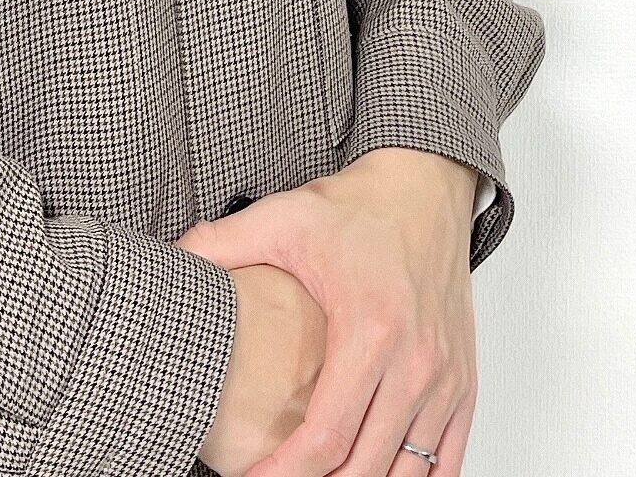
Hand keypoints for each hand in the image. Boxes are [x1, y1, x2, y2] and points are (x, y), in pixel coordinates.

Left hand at [179, 149, 479, 476]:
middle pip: (363, 468)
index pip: (324, 437)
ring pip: (408, 473)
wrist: (424, 186)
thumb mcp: (281, 217)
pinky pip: (449, 460)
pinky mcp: (464, 382)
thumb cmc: (358, 207)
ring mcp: (445, 378)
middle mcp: (416, 363)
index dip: (284, 475)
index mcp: (370, 331)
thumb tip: (171, 259)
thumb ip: (221, 243)